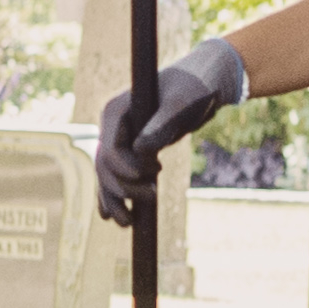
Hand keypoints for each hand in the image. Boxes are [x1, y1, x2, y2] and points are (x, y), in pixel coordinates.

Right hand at [91, 34, 247, 222]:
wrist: (202, 85)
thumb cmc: (193, 87)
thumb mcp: (181, 103)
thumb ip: (162, 124)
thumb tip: (141, 151)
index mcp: (116, 110)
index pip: (109, 146)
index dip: (123, 166)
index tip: (147, 175)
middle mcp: (112, 127)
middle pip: (106, 165)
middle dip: (123, 186)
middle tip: (153, 194)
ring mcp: (119, 140)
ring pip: (107, 176)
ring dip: (115, 199)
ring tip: (128, 222)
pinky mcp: (131, 151)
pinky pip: (116, 178)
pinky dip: (114, 197)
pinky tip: (116, 217)